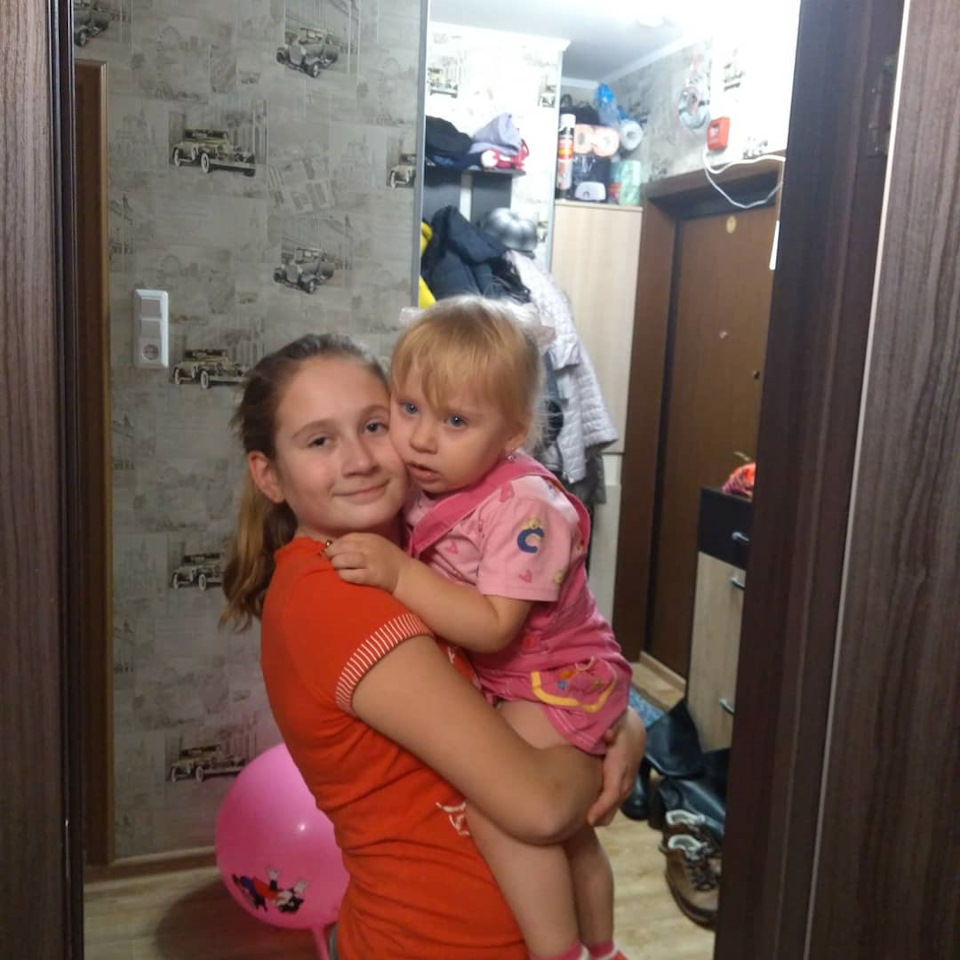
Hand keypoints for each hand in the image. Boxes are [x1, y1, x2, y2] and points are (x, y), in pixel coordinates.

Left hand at [325, 533, 408, 592]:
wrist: (406, 574)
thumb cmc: (390, 559)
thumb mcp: (377, 544)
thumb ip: (360, 543)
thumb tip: (337, 546)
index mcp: (370, 538)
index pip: (347, 538)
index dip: (335, 544)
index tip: (329, 550)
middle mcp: (369, 547)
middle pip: (342, 547)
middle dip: (331, 554)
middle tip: (328, 560)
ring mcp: (370, 561)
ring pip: (344, 560)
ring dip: (336, 564)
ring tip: (335, 568)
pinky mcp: (371, 576)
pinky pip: (351, 574)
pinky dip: (343, 575)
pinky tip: (343, 576)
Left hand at [586, 709, 645, 826]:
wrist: (632, 724)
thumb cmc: (616, 724)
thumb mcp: (612, 723)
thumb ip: (608, 729)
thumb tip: (608, 734)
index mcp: (622, 764)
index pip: (613, 792)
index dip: (601, 807)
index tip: (588, 819)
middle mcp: (627, 776)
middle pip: (614, 804)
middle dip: (599, 815)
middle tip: (577, 824)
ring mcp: (628, 780)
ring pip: (616, 803)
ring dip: (602, 812)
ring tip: (582, 819)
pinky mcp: (626, 781)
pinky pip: (617, 798)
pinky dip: (606, 806)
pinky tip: (592, 809)